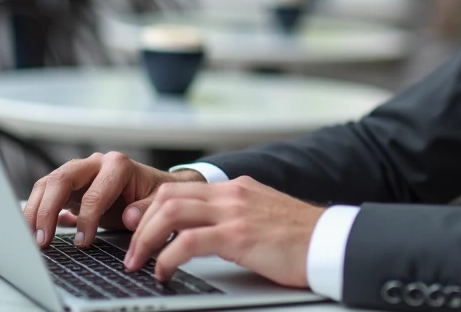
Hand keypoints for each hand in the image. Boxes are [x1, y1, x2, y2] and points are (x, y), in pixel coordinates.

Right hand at [24, 151, 205, 247]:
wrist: (152, 186)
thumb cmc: (154, 193)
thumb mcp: (158, 201)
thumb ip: (146, 209)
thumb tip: (129, 217)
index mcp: (118, 165)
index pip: (94, 193)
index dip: (86, 219)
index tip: (83, 242)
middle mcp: (94, 163)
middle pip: (61, 179)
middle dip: (47, 210)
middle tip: (42, 241)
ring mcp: (79, 172)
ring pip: (47, 184)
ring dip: (35, 211)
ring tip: (32, 239)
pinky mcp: (69, 186)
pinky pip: (45, 193)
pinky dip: (36, 210)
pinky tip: (32, 230)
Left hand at [123, 175, 323, 288]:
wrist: (331, 241)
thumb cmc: (301, 238)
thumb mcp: (263, 216)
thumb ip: (235, 216)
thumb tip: (206, 231)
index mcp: (236, 189)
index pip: (180, 187)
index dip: (150, 206)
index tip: (134, 225)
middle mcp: (232, 195)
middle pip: (167, 196)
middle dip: (140, 222)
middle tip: (129, 248)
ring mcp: (234, 213)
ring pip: (170, 213)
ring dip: (145, 239)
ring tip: (138, 262)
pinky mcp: (238, 236)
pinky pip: (187, 243)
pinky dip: (166, 258)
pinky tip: (163, 272)